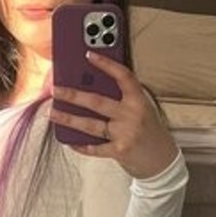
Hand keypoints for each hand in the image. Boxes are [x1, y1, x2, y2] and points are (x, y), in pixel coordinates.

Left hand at [51, 52, 179, 178]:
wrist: (162, 161)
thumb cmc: (149, 132)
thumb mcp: (141, 109)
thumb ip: (122, 99)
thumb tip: (91, 87)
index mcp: (138, 100)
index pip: (123, 77)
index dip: (106, 64)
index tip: (89, 55)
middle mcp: (132, 115)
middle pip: (97, 102)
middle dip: (73, 95)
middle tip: (56, 90)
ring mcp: (125, 133)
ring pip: (91, 125)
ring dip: (68, 119)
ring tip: (53, 113)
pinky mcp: (120, 150)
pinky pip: (95, 148)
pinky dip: (81, 145)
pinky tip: (69, 141)